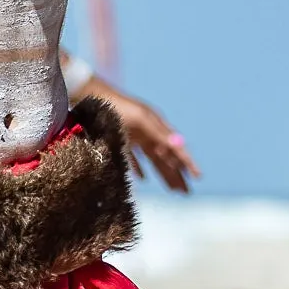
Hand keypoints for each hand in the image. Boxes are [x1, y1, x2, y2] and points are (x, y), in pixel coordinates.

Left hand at [87, 75, 200, 193]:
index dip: (187, 162)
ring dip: (163, 174)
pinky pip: (134, 158)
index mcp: (156, 126)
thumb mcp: (140, 121)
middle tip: (186, 193)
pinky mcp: (120, 139)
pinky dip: (139, 168)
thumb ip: (159, 133)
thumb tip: (178, 144)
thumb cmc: (117, 108)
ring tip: (172, 190)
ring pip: (153, 160)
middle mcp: (148, 132)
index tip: (198, 177)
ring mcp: (135, 136)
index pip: (176, 148)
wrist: (90, 96)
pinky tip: (143, 179)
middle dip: (177, 175)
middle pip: (167, 157)